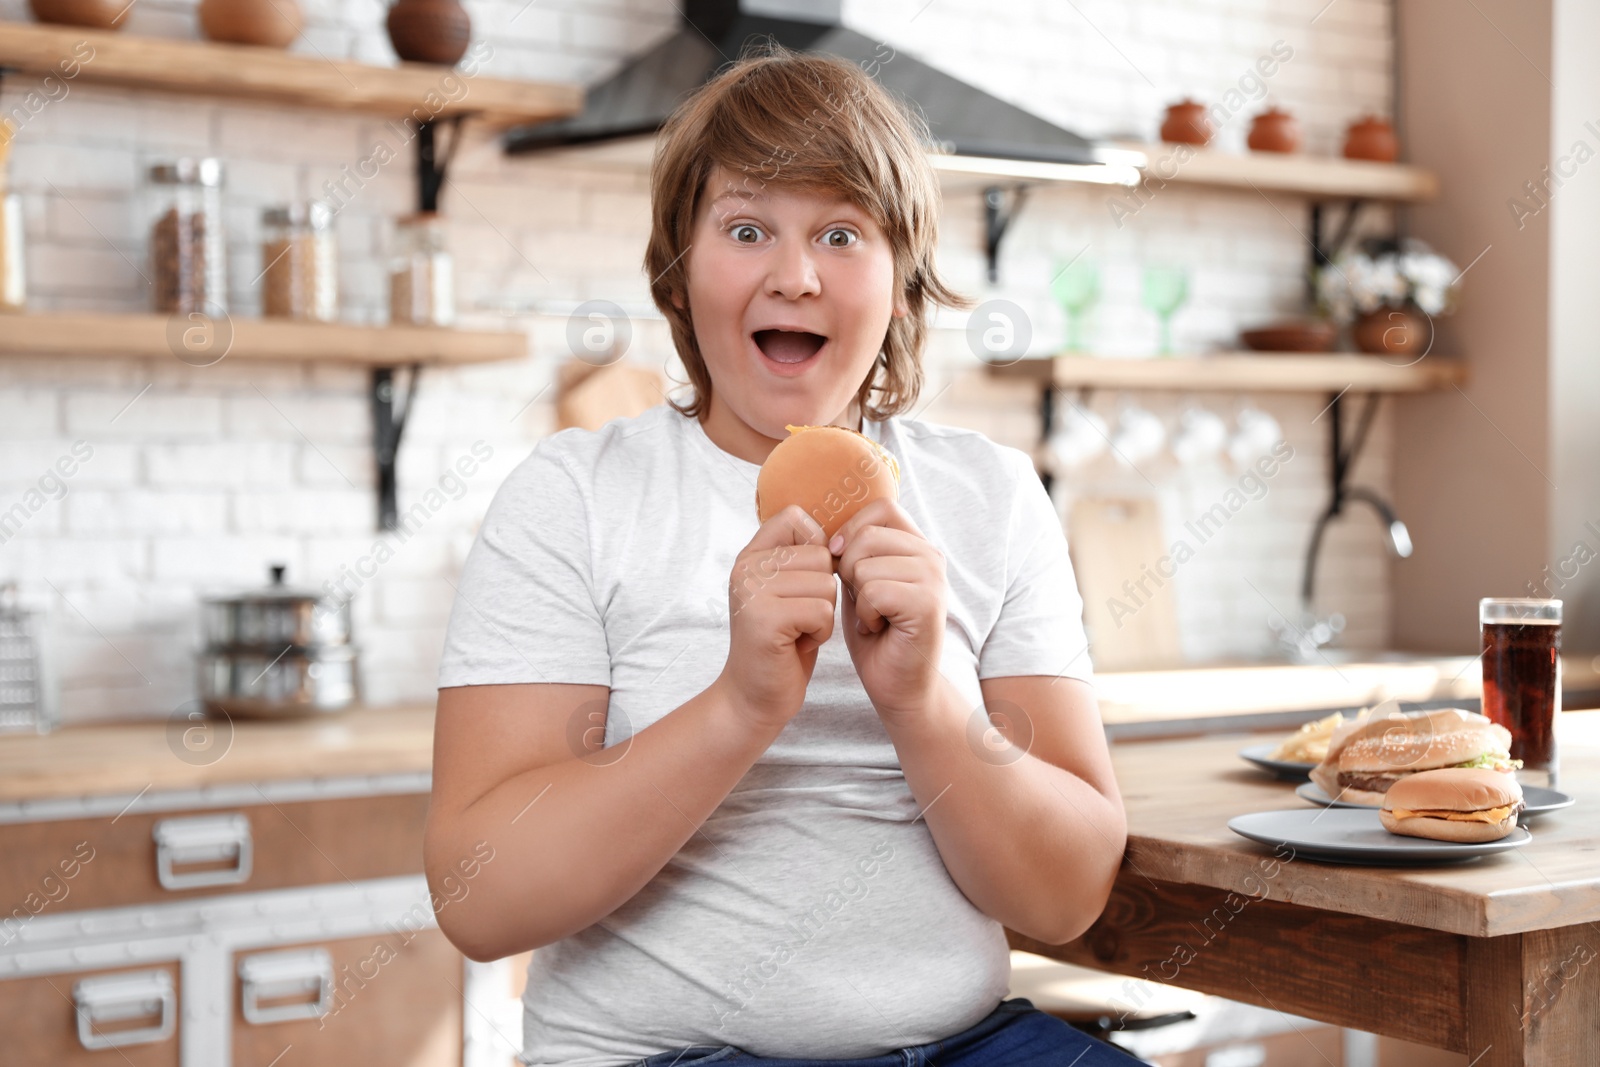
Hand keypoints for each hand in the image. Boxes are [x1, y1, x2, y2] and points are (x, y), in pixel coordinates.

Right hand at [717, 504, 836, 731]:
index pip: (796, 517)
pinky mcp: (765, 618)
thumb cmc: (783, 642)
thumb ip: (801, 557)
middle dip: (823, 592)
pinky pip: (822, 612)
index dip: (818, 548)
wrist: (755, 696)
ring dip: (822, 615)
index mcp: (751, 554)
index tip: (806, 583)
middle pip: (821, 555)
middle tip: (798, 618)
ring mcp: (752, 591)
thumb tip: (841, 530)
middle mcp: (746, 566)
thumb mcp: (788, 590)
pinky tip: (797, 645)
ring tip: (797, 632)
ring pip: (826, 584)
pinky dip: (820, 634)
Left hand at [829, 498, 946, 725]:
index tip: (840, 560)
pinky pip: (874, 591)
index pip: (881, 508)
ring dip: (858, 597)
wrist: (896, 684)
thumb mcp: (860, 581)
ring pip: (866, 565)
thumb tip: (828, 526)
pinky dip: (865, 614)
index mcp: (917, 545)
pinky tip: (877, 628)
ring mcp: (934, 579)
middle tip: (863, 600)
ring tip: (873, 616)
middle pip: (867, 535)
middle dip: (848, 569)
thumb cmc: (874, 633)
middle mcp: (932, 556)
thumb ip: (855, 550)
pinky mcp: (928, 604)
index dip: (851, 529)